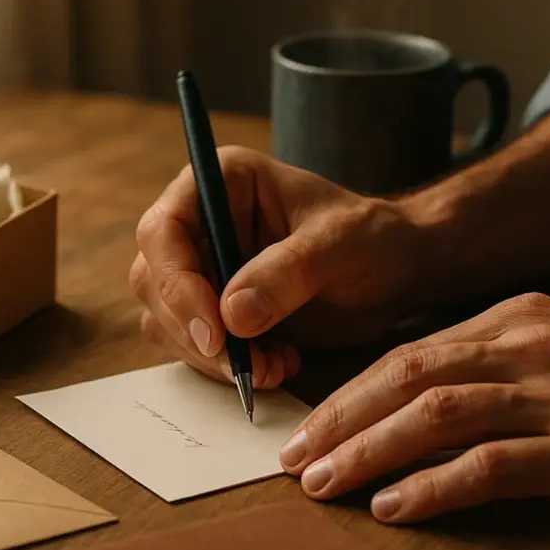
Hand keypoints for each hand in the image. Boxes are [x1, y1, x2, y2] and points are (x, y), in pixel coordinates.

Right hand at [130, 146, 428, 388]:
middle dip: (194, 331)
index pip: (163, 230)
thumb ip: (287, 272)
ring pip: (165, 320)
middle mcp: (199, 221)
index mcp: (221, 181)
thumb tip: (231, 314)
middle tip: (244, 365)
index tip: (214, 333)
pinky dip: (227, 367)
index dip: (177, 283)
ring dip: (212, 356)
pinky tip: (277, 365)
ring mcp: (201, 267)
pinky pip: (192, 347)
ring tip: (275, 365)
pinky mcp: (211, 309)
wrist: (395, 271)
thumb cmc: (372, 238)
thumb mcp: (340, 245)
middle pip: (154, 280)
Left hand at [280, 292, 549, 522]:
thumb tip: (417, 384)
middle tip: (292, 455)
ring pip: (436, 416)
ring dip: (369, 451)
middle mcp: (528, 348)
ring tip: (323, 482)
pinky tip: (393, 506)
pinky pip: (491, 466)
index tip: (307, 424)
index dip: (350, 391)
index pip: (409, 351)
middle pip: (407, 376)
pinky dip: (434, 487)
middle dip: (339, 418)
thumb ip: (495, 352)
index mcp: (517, 318)